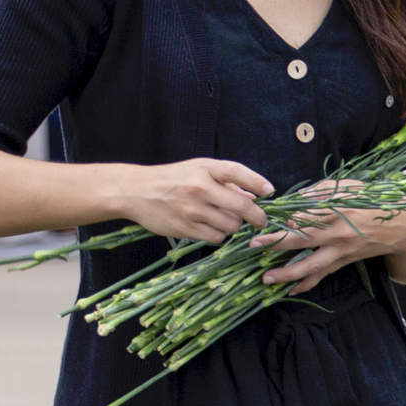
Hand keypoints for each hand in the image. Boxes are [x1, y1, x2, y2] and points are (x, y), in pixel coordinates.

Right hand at [121, 156, 272, 242]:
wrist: (136, 191)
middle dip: (257, 217)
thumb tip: (255, 197)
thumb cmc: (172, 179)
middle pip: (241, 206)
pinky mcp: (185, 228)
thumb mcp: (198, 170)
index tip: (270, 191)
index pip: (236, 171)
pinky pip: (215, 237)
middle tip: (260, 221)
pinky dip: (219, 235)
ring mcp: (192, 209)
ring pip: (231, 225)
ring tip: (224, 220)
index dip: (257, 182)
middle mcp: (199, 187)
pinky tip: (211, 228)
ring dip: (234, 226)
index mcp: (203, 168)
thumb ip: (226, 181)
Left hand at [251, 180, 405, 287]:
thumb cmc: (375, 201)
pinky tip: (288, 290)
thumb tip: (297, 198)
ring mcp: (341, 252)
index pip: (306, 215)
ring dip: (287, 275)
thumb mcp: (350, 187)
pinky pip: (322, 275)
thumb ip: (322, 191)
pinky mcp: (344, 262)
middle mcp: (337, 234)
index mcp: (338, 211)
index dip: (285, 219)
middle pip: (302, 241)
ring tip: (266, 279)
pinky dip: (305, 284)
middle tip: (253, 247)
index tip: (265, 219)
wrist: (403, 226)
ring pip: (311, 266)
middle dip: (276, 245)